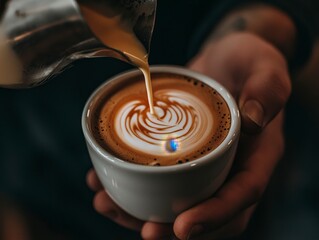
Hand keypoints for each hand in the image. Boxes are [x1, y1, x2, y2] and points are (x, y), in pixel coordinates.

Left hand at [87, 32, 289, 238]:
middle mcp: (231, 166)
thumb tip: (254, 120)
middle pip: (207, 210)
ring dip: (141, 212)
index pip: (242, 194)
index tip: (182, 226)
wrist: (226, 60)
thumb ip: (266, 90)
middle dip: (173, 228)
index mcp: (257, 155)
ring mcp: (204, 162)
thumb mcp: (265, 67)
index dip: (215, 215)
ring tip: (107, 204)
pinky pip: (159, 178)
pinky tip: (102, 179)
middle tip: (143, 230)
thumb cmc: (250, 62)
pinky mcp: (180, 153)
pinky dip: (131, 185)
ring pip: (177, 201)